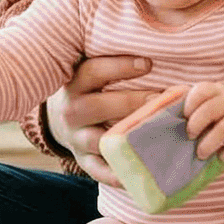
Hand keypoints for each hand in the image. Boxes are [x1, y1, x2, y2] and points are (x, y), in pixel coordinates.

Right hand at [49, 54, 151, 184]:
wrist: (61, 121)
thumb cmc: (90, 90)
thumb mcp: (90, 73)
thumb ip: (113, 63)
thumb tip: (154, 49)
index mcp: (74, 84)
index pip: (93, 71)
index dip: (119, 67)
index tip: (148, 64)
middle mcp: (71, 111)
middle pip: (96, 106)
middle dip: (131, 102)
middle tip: (161, 100)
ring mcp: (75, 138)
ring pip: (99, 140)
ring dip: (127, 139)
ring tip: (157, 137)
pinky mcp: (82, 160)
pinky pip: (98, 170)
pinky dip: (118, 175)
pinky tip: (141, 174)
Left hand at [183, 82, 223, 164]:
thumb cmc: (219, 109)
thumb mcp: (207, 99)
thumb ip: (183, 101)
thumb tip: (153, 105)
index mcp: (216, 91)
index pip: (202, 91)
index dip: (190, 104)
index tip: (184, 116)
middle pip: (211, 110)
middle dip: (195, 124)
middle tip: (189, 135)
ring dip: (208, 144)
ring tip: (200, 153)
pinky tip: (219, 156)